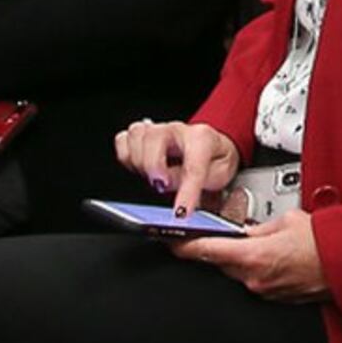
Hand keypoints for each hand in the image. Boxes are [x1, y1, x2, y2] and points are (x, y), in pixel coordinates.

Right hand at [114, 119, 242, 215]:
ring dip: (139, 161)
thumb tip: (174, 196)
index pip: (192, 165)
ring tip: (154, 177)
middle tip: (161, 186)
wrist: (213, 148)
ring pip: (135, 136)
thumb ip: (195, 184)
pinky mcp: (142, 135)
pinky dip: (127, 157)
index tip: (181, 213)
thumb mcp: (218, 176)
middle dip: (153, 165)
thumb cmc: (215, 161)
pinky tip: (140, 169)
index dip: (186, 192)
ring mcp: (158, 129)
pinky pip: (123, 140)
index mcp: (202, 138)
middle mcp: (177, 130)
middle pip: (153, 138)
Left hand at [175, 209, 328, 299]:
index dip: (184, 246)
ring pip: (239, 273)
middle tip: (225, 235)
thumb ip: (260, 228)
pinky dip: (260, 269)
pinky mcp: (277, 298)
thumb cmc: (325, 242)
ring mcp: (265, 292)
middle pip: (221, 264)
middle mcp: (255, 279)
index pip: (206, 251)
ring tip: (264, 244)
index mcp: (253, 256)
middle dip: (220, 249)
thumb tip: (248, 232)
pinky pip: (257, 282)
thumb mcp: (287, 221)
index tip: (171, 241)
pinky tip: (277, 258)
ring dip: (243, 259)